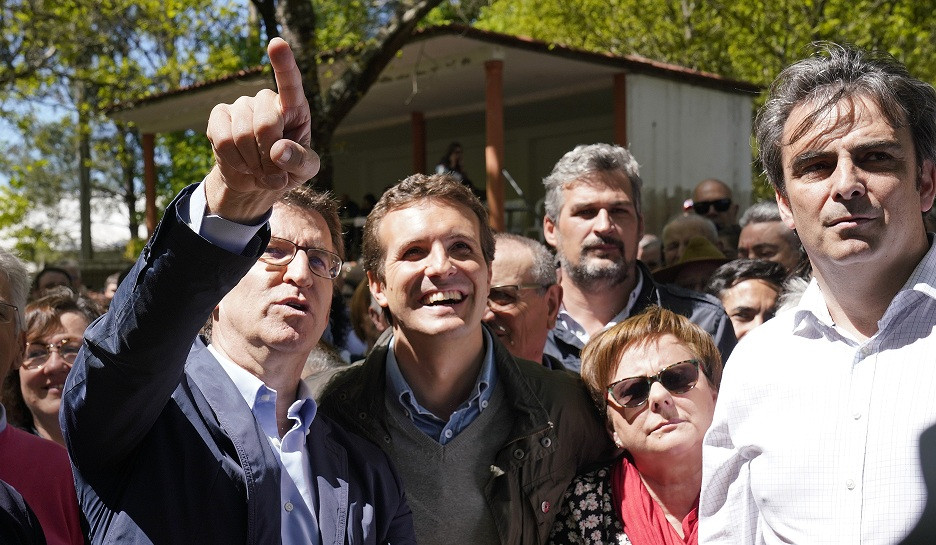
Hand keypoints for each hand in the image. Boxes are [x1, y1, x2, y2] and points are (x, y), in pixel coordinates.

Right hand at [204, 37, 319, 221]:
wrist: (257, 180)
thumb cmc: (286, 169)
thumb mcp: (305, 170)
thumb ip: (299, 160)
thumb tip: (278, 150)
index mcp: (294, 106)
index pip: (290, 82)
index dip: (283, 63)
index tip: (277, 44)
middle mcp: (266, 99)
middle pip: (266, 124)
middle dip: (269, 157)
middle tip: (274, 175)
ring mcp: (241, 104)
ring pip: (242, 135)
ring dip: (253, 164)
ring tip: (260, 171)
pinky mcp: (219, 116)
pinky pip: (223, 140)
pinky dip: (235, 161)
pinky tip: (242, 164)